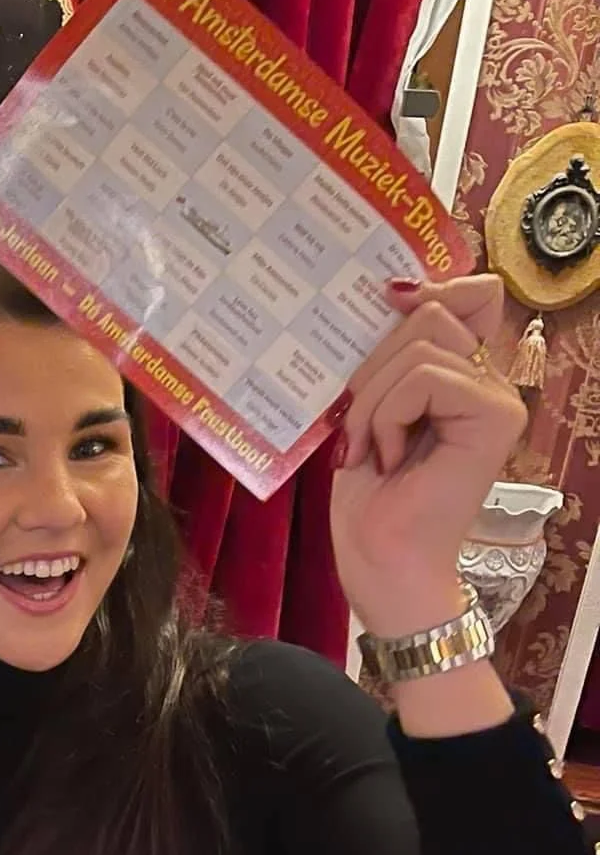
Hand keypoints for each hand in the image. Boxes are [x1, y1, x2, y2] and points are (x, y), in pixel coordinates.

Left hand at [332, 275, 527, 639]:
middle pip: (432, 314)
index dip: (430, 289)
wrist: (380, 565)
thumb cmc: (369, 504)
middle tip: (357, 427)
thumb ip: (390, 358)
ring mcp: (497, 401)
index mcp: (464, 378)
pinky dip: (387, 417)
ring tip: (368, 451)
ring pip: (423, 344)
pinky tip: (386, 459)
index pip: (472, 295)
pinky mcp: (496, 419)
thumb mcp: (369, 412)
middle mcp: (490, 384)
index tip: (385, 307)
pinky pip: (426, 379)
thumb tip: (395, 289)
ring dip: (373, 400)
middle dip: (373, 366)